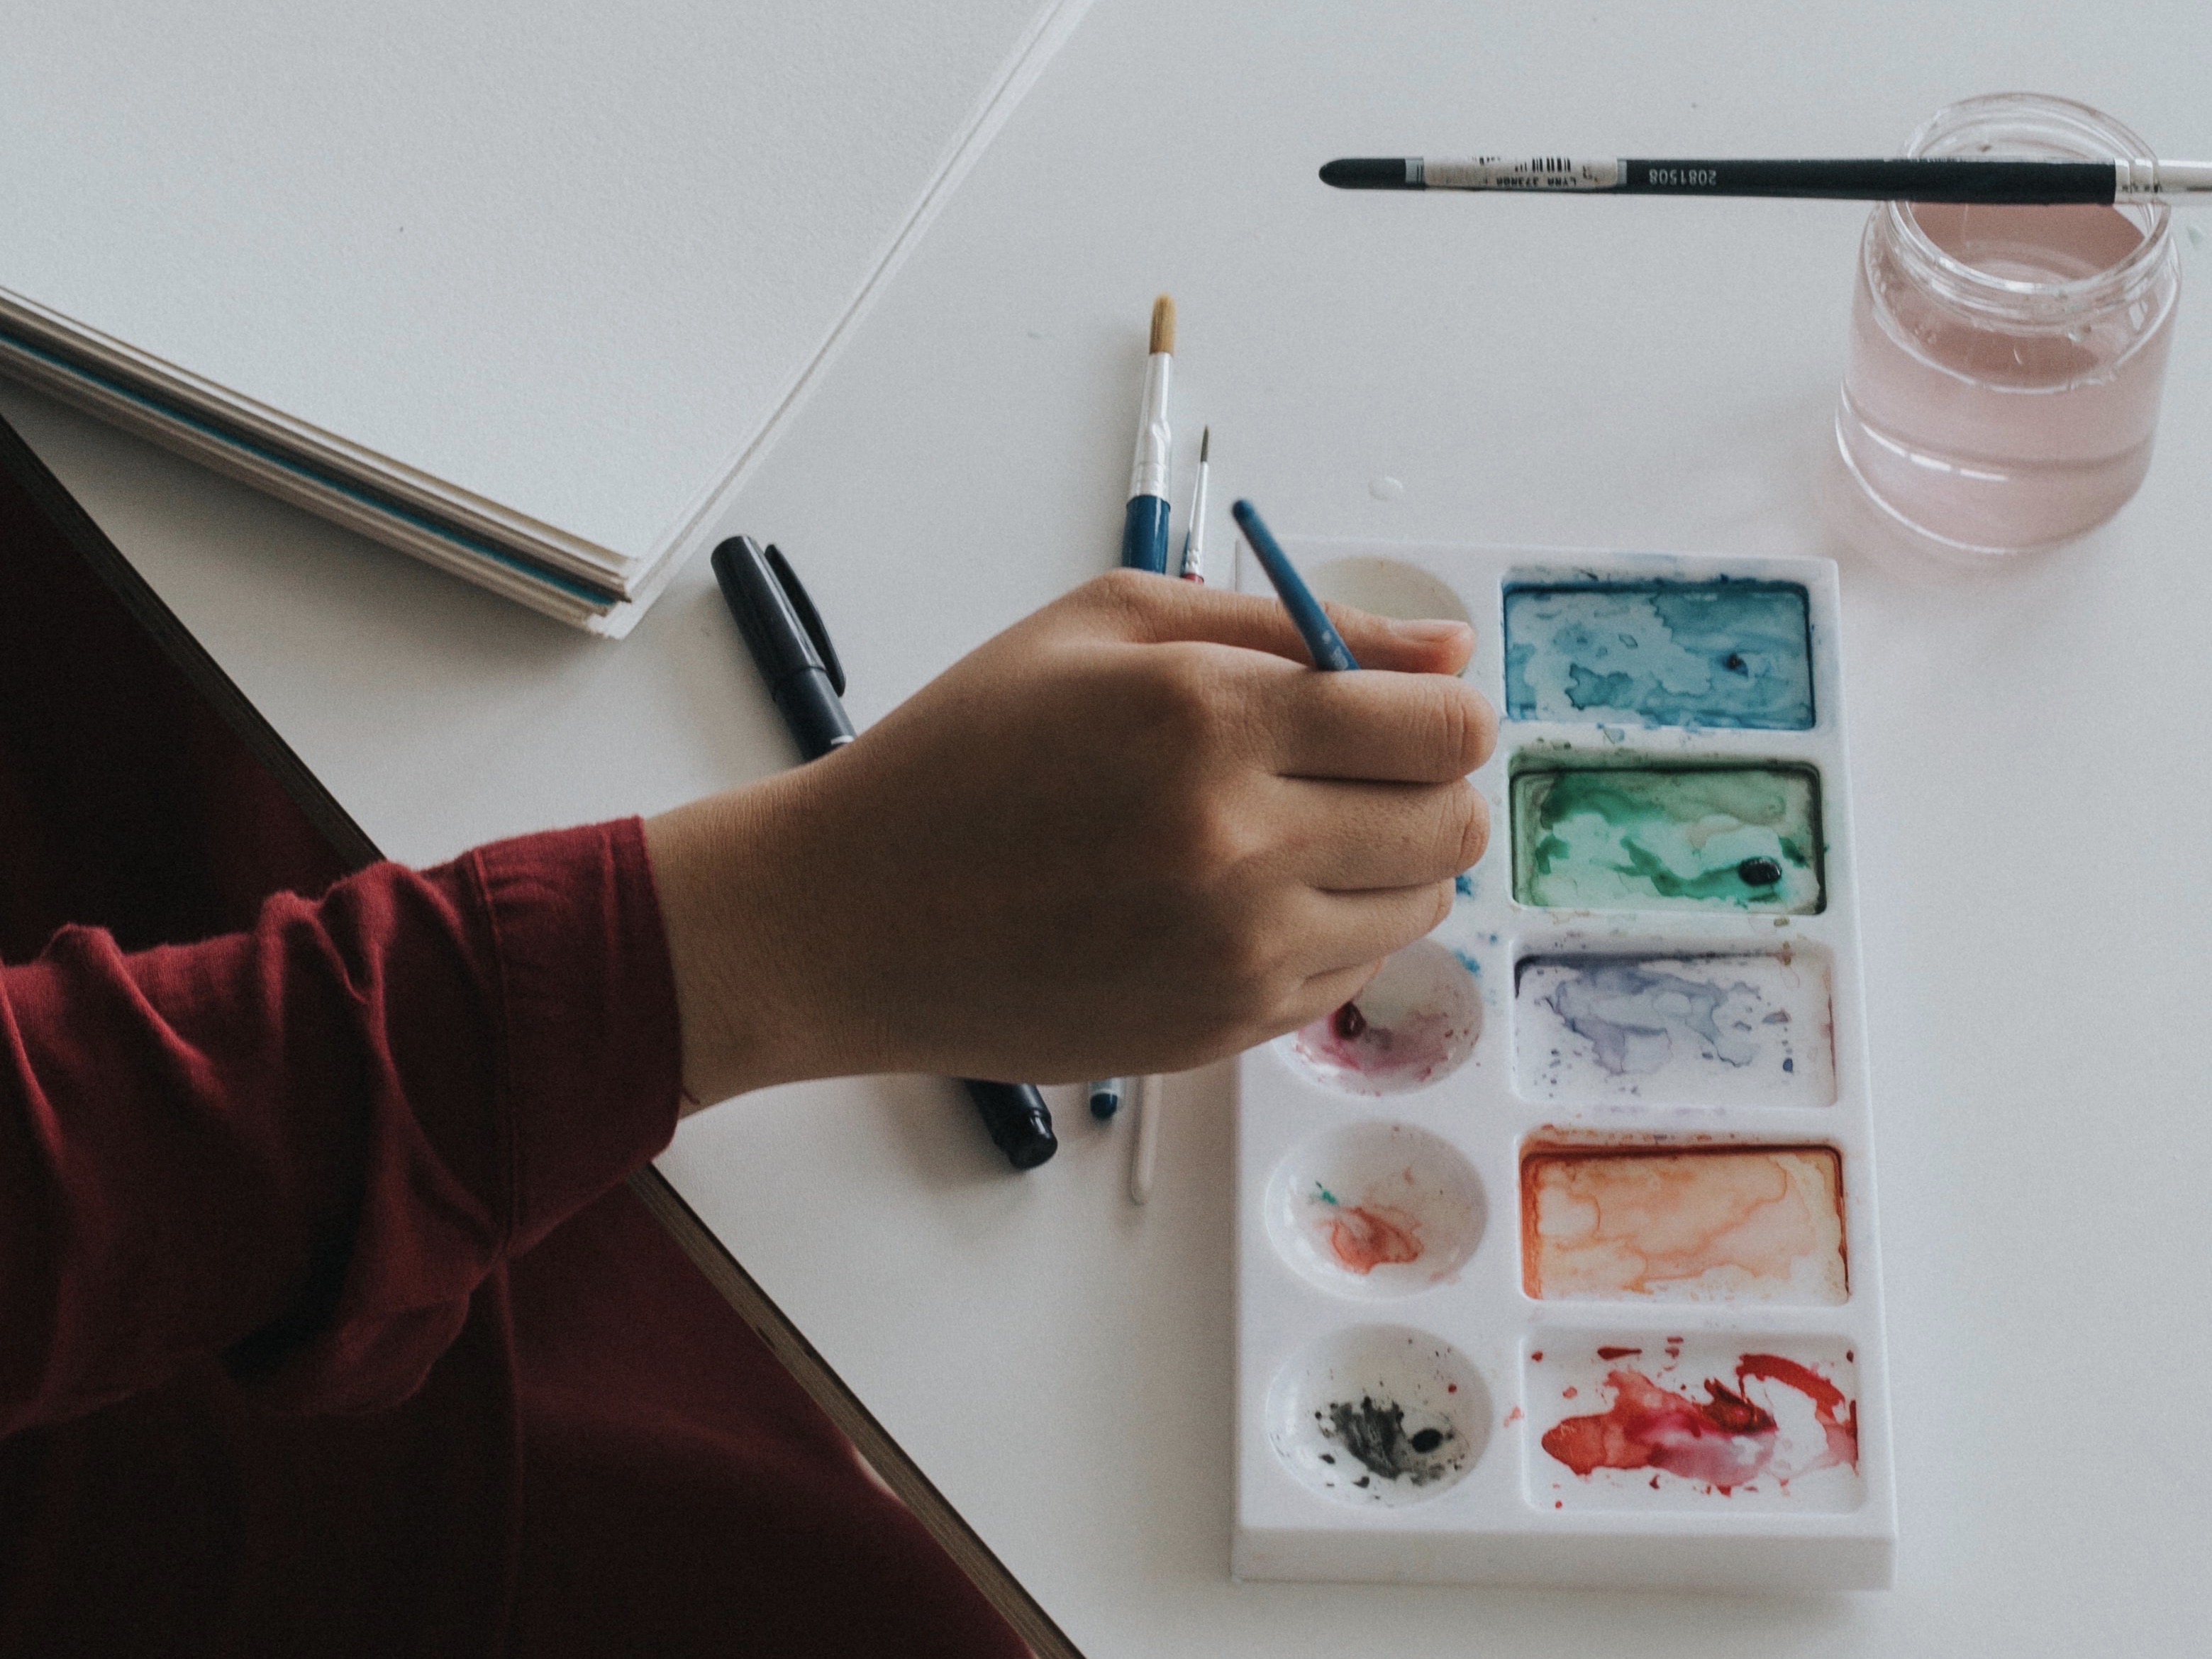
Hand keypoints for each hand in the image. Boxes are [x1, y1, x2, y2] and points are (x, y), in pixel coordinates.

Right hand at [644, 570, 1496, 1105]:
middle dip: (1426, 782)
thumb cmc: (965, 753)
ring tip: (1288, 828)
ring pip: (1420, 909)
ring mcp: (1236, 955)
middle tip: (1351, 763)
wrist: (853, 918)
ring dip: (1387, 861)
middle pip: (1452, 825)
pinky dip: (1328, 928)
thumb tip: (1446, 651)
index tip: (1404, 705)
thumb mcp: (1108, 626)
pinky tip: (1241, 894)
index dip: (1441, 707)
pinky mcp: (1223, 1030)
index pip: (1443, 728)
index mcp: (1214, 721)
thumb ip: (1293, 625)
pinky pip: (1351, 974)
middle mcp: (1242, 848)